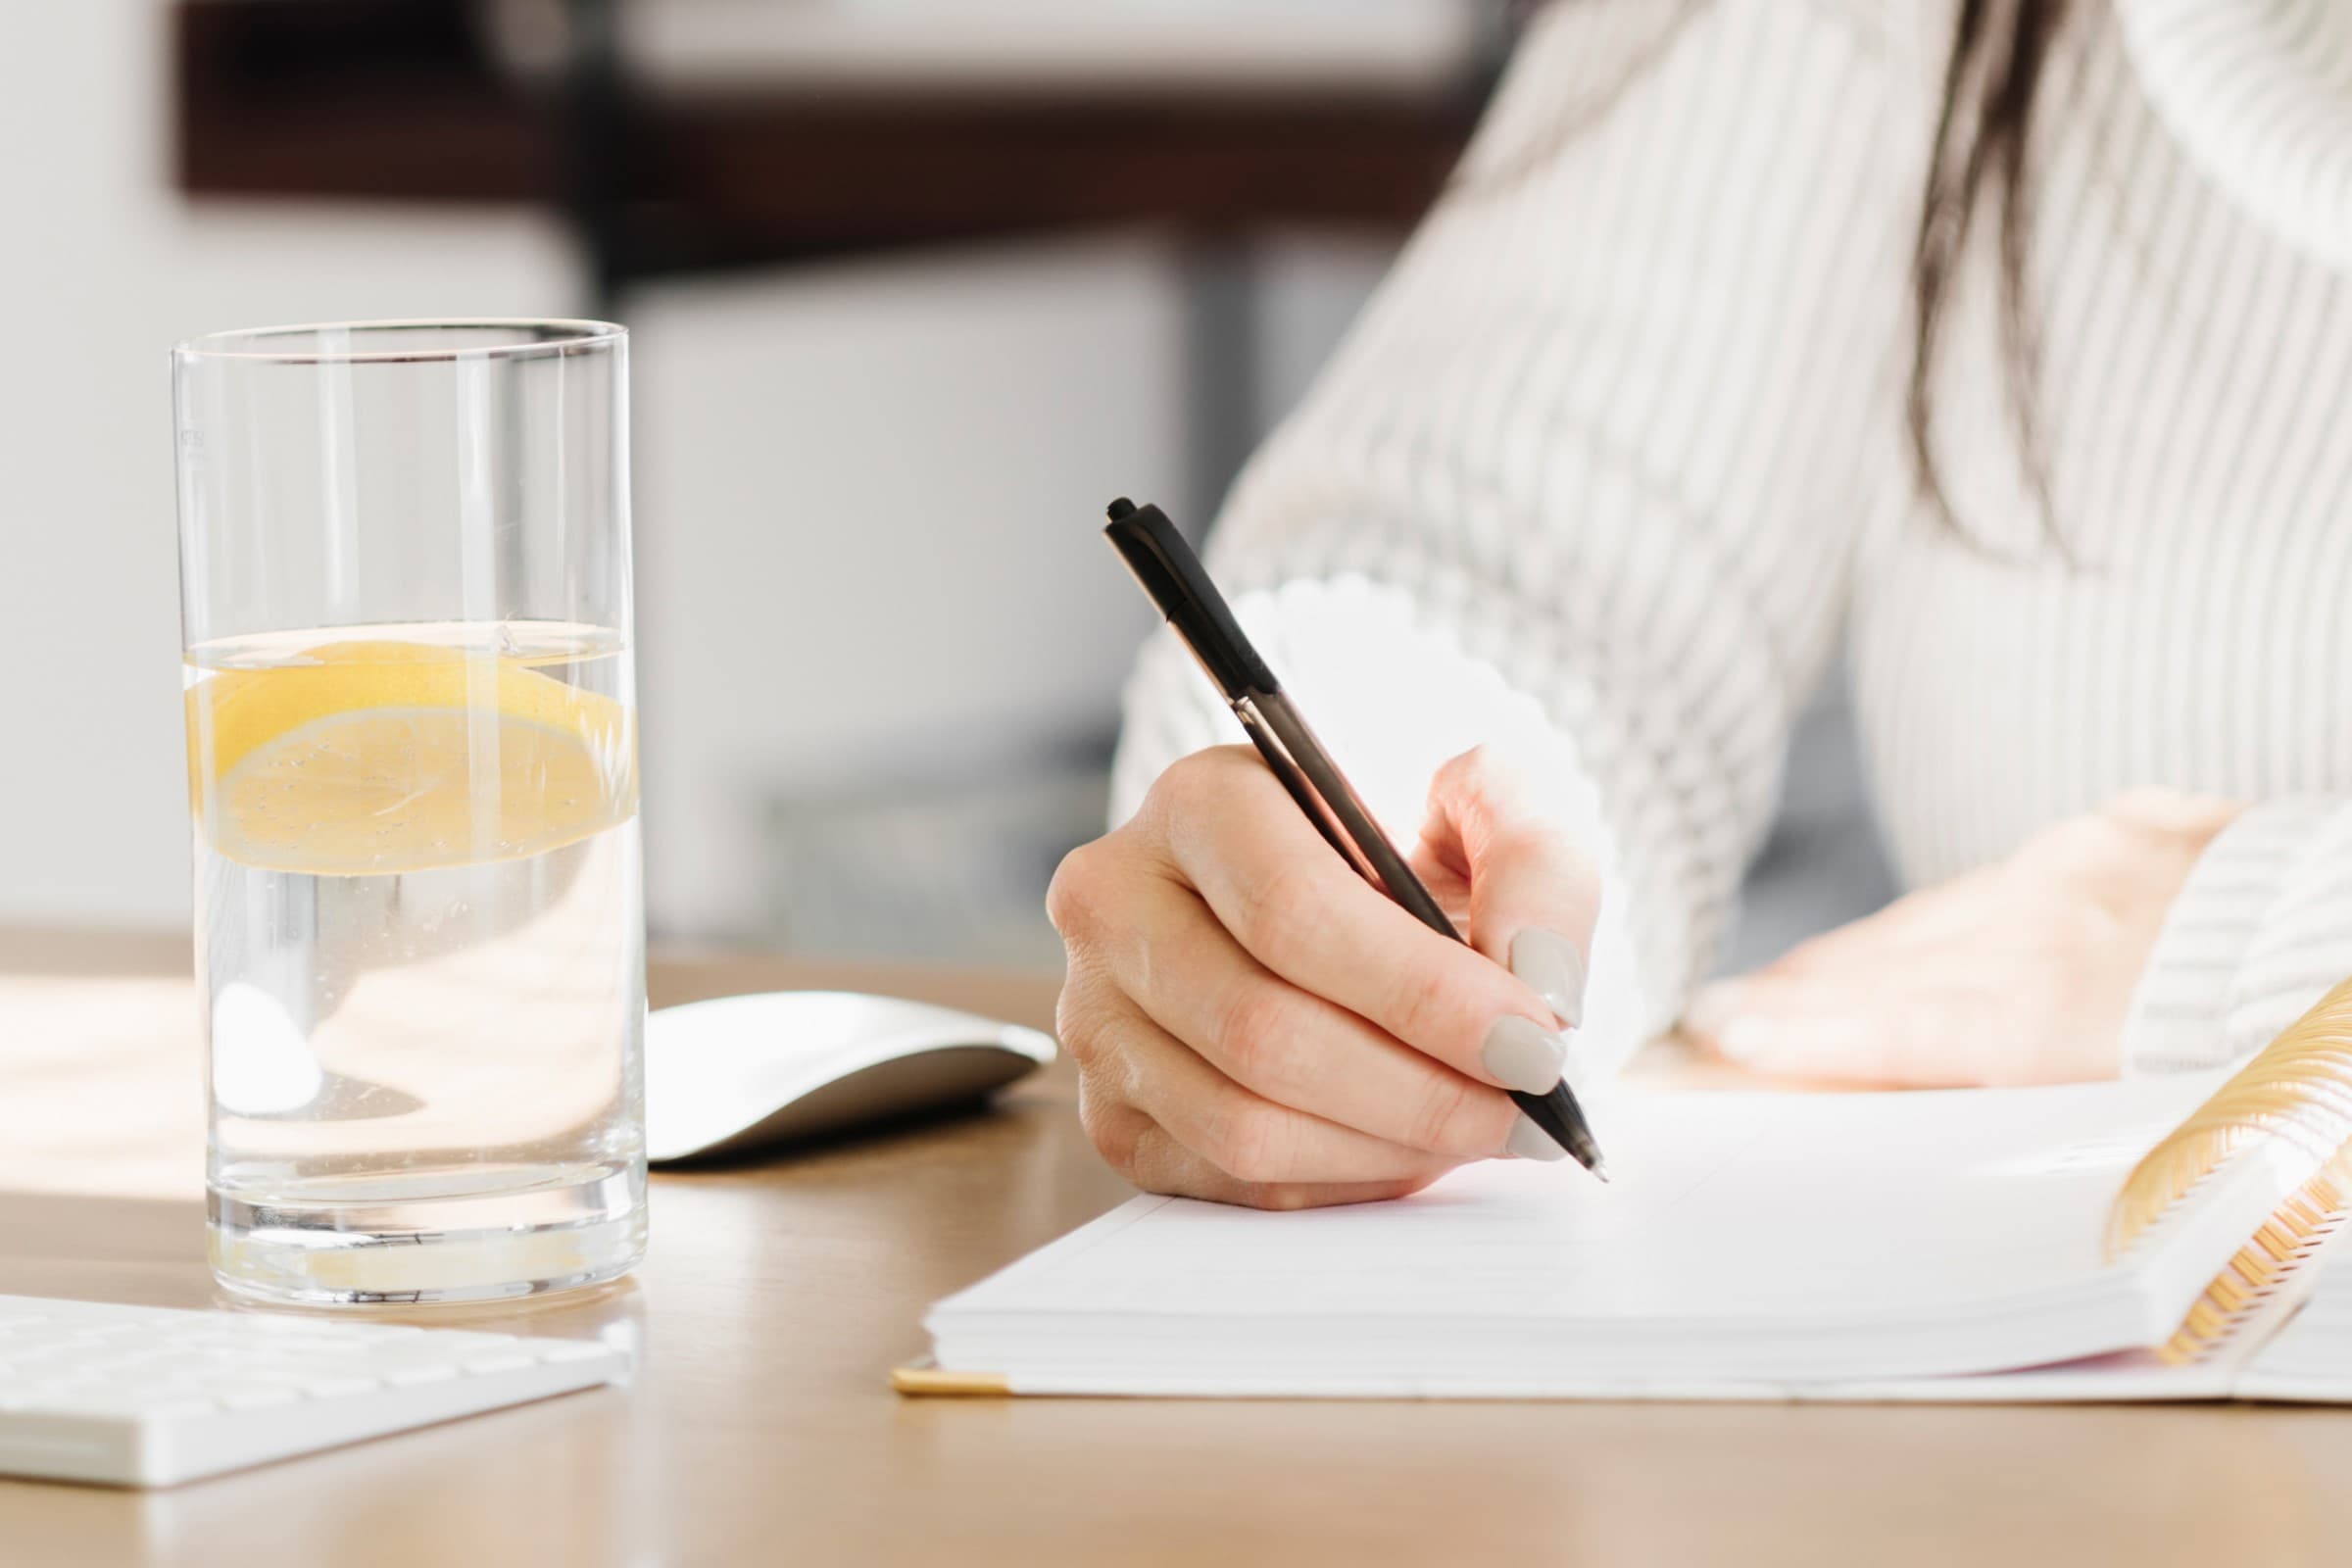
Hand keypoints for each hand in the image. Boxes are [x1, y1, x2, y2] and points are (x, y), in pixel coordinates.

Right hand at [1048, 745, 1598, 1208]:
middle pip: (1260, 1031)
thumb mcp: (1494, 815)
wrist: (1355, 902)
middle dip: (1417, 1089)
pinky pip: (1232, 1183)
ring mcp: (1096, 1015)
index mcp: (1198, 800)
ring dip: (1387, 1146)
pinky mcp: (1111, 1112)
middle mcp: (1116, 903)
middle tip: (1525, 1108)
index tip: (1533, 1044)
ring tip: (1479, 1126)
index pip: (1290, 911)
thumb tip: (1537, 984)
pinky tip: (1407, 1142)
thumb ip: (1536, 867)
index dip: (1421, 993)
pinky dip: (1342, 1180)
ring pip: (1241, 1124)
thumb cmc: (1419, 850)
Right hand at [1680, 791, 2241, 1086]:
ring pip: (1944, 913)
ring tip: (1787, 986)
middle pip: (1896, 965)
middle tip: (1710, 1023)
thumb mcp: (2172, 1119)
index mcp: (2066, 1005)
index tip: (1715, 1045)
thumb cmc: (2302, 1056)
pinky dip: (1957, 910)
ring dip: (1860, 957)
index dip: (1799, 1037)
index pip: (1899, 1027)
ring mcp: (2097, 860)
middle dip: (1794, 996)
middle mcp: (2061, 918)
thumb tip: (1928, 1116)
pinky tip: (1923, 930)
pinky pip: (2020, 868)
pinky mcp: (2142, 825)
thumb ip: (2036, 1109)